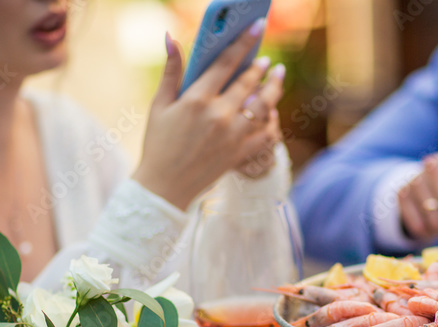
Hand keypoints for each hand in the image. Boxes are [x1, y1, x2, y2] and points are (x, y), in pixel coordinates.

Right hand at [132, 25, 283, 209]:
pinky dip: (273, 121)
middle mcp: (219, 116)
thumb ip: (171, 71)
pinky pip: (267, 134)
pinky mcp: (241, 154)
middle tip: (268, 60)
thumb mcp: (159, 105)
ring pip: (263, 107)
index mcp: (197, 100)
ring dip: (274, 90)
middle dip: (261, 68)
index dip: (244, 43)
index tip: (257, 28)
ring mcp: (233, 136)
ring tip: (279, 78)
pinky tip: (273, 113)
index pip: (226, 63)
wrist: (165, 186)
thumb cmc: (158, 143)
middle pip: (249, 84)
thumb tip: (171, 38)